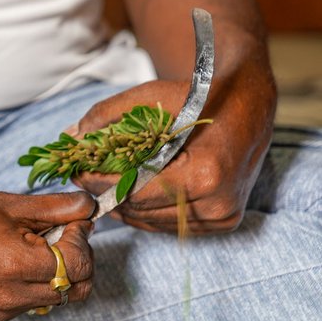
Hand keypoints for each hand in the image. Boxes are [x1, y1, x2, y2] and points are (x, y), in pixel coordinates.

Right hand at [0, 186, 95, 320]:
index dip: (82, 241)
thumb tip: (91, 209)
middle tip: (60, 237)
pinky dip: (31, 287)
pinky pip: (27, 306)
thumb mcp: (14, 205)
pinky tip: (11, 266)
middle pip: (73, 290)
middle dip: (76, 262)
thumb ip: (59, 209)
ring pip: (52, 300)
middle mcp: (8, 297)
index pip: (78, 266)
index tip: (72, 225)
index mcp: (15, 265)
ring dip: (54, 275)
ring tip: (30, 249)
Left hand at [71, 78, 274, 233]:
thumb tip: (70, 135)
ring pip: (153, 222)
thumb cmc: (203, 96)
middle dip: (108, 194)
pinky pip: (170, 225)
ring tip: (103, 187)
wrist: (251, 105)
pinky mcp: (223, 222)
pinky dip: (147, 213)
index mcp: (205, 172)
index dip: (102, 184)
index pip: (136, 190)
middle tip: (83, 179)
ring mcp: (222, 216)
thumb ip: (110, 113)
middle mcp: (216, 202)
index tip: (78, 173)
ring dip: (125, 207)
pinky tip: (132, 196)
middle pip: (142, 210)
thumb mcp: (155, 95)